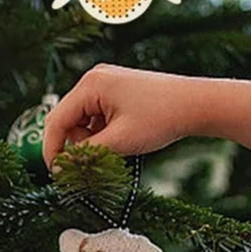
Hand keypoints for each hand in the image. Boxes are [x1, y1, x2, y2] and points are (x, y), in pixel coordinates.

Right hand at [42, 65, 202, 167]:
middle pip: (65, 118)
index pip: (56, 121)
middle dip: (72, 144)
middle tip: (83, 165)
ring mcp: (103, 82)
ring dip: (87, 139)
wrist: (198, 104)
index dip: (53, 149)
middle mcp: (93, 78)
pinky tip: (117, 137)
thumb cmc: (163, 117)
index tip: (56, 173)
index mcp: (91, 85)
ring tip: (112, 146)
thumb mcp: (119, 141)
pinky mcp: (113, 89)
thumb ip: (85, 154)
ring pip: (78, 119)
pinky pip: (92, 115)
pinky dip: (98, 131)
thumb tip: (60, 168)